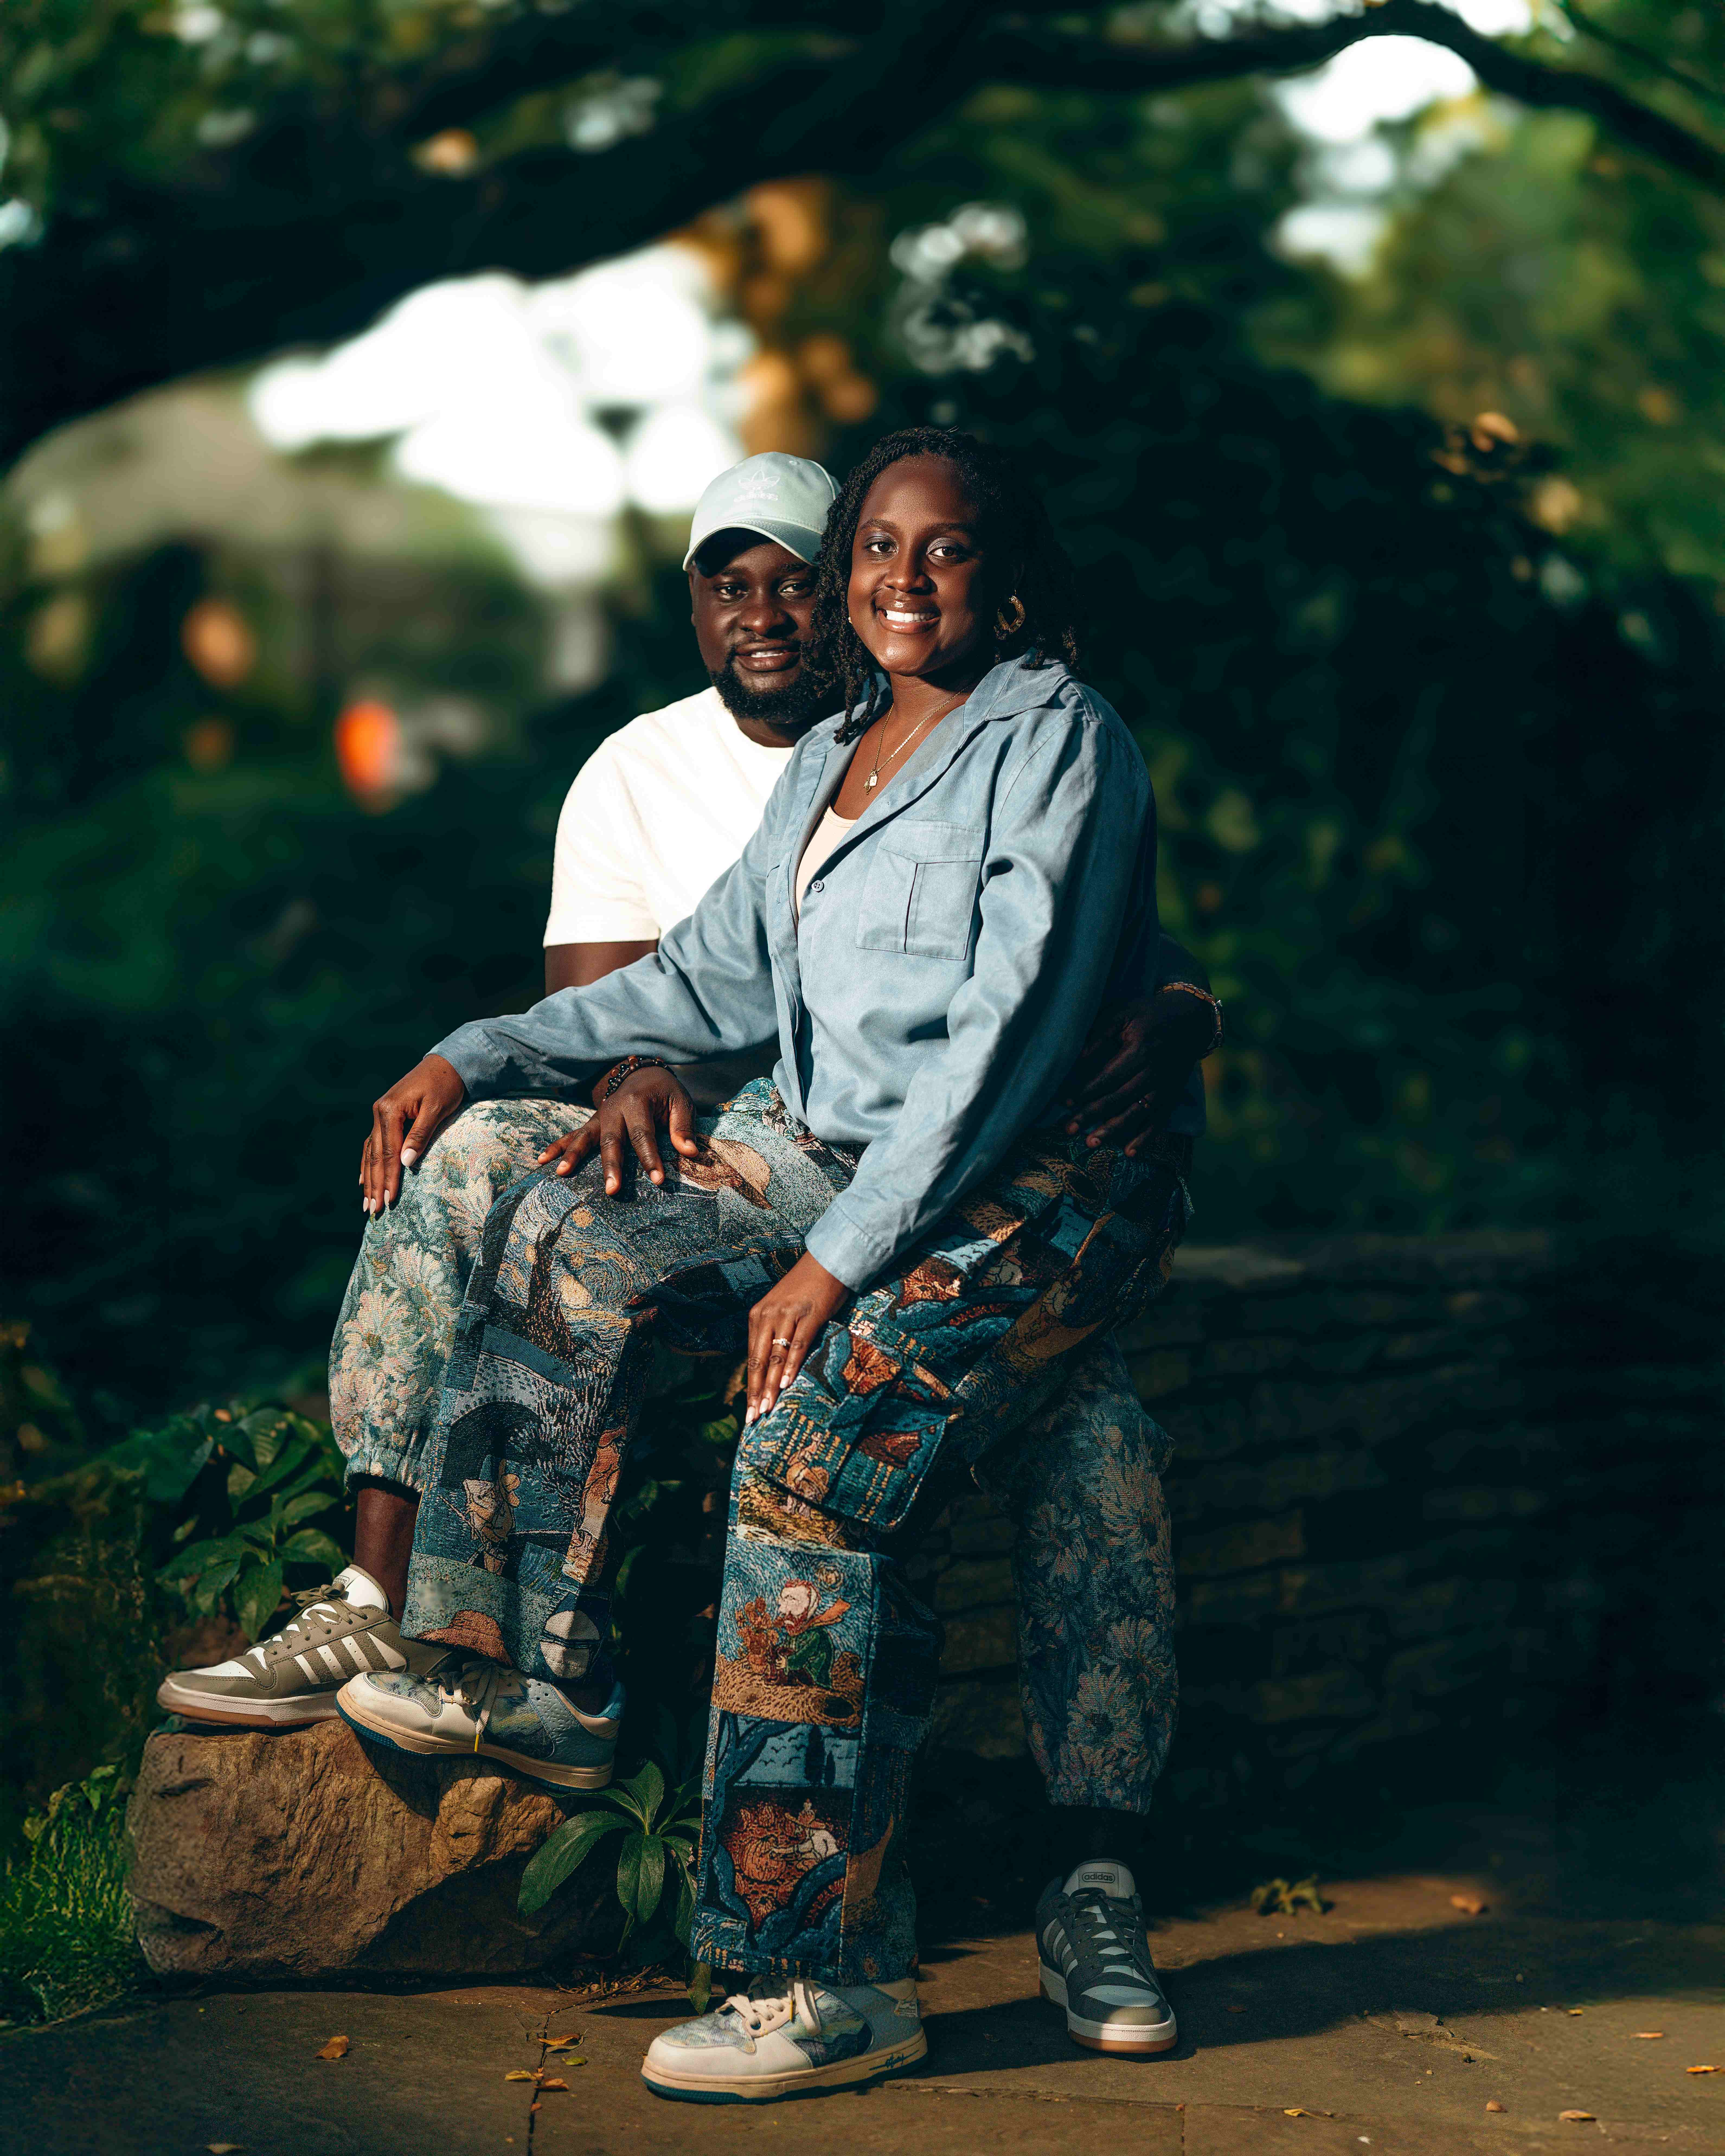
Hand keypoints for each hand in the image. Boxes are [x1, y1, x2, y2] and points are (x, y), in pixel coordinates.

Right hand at [360, 1054, 465, 1213]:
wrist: (446, 1064)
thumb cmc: (445, 1085)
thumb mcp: (437, 1109)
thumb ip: (420, 1135)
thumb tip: (406, 1163)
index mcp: (389, 1110)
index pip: (388, 1152)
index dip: (389, 1178)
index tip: (390, 1201)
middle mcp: (379, 1113)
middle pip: (375, 1156)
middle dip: (375, 1185)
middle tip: (373, 1211)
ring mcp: (379, 1115)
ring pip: (370, 1152)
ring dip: (369, 1179)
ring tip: (366, 1203)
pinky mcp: (385, 1117)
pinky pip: (372, 1144)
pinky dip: (367, 1163)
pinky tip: (363, 1178)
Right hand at [538, 1067, 698, 1195]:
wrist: (642, 1072)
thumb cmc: (664, 1091)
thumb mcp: (680, 1101)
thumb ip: (683, 1126)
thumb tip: (690, 1152)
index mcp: (638, 1103)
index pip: (643, 1134)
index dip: (650, 1157)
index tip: (657, 1180)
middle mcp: (614, 1109)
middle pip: (612, 1140)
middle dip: (611, 1166)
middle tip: (611, 1190)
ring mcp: (599, 1116)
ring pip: (585, 1138)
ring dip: (573, 1156)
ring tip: (561, 1174)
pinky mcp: (592, 1123)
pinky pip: (572, 1135)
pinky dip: (557, 1147)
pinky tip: (541, 1160)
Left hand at [746, 1252, 848, 1424]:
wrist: (826, 1262)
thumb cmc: (804, 1290)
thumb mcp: (781, 1310)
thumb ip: (773, 1334)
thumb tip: (770, 1367)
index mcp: (758, 1316)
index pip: (751, 1357)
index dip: (749, 1385)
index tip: (748, 1408)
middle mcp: (767, 1316)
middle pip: (758, 1360)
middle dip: (755, 1391)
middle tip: (753, 1416)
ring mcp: (787, 1316)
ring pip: (775, 1356)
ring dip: (771, 1384)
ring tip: (767, 1407)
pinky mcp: (808, 1316)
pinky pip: (797, 1345)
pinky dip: (791, 1365)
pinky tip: (786, 1383)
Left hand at [1060, 989, 1216, 1154]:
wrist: (1190, 1020)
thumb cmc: (1148, 1014)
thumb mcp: (1122, 1013)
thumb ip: (1099, 1034)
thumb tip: (1076, 1058)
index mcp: (1141, 1049)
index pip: (1108, 1076)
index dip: (1085, 1090)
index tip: (1063, 1101)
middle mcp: (1154, 1071)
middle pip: (1119, 1098)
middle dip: (1091, 1114)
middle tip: (1067, 1129)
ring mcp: (1165, 1087)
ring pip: (1137, 1113)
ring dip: (1114, 1130)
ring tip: (1092, 1143)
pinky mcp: (1172, 1096)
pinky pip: (1159, 1121)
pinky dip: (1145, 1139)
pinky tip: (1129, 1153)